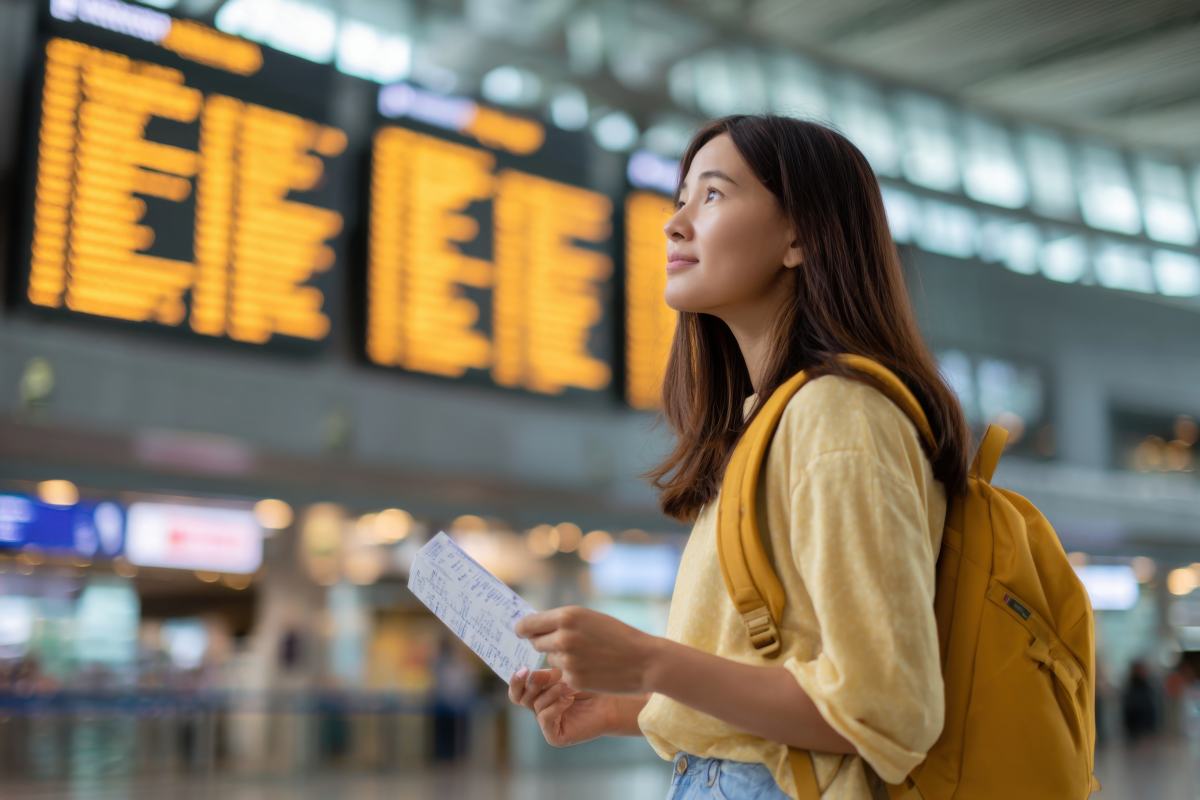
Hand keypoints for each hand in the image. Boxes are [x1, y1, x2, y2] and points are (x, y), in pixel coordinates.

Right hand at [508, 667, 613, 746]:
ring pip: (536, 705)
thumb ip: (544, 677)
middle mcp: (539, 710)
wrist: (610, 703)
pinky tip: (569, 700)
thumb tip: (529, 674)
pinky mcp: (554, 736)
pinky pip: (545, 718)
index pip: (517, 691)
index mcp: (538, 695)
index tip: (524, 669)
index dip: (516, 681)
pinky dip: (556, 706)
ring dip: (551, 693)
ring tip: (567, 687)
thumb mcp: (563, 676)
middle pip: (521, 698)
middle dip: (534, 684)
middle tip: (551, 674)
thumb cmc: (589, 686)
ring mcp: (546, 725)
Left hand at [514, 606, 661, 693]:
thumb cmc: (618, 636)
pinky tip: (591, 668)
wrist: (644, 660)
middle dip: (544, 642)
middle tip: (562, 643)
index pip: (529, 624)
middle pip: (535, 642)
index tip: (520, 631)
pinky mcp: (572, 679)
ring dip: (560, 657)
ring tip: (586, 655)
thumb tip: (535, 627)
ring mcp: (567, 660)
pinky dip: (571, 672)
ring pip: (549, 659)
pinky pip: (561, 674)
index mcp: (568, 616)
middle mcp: (563, 637)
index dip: (523, 628)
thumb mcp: (590, 619)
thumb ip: (563, 622)